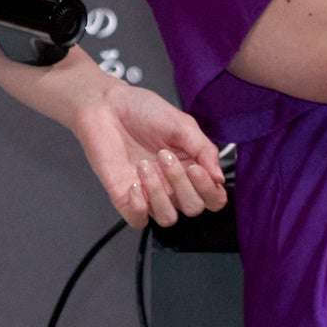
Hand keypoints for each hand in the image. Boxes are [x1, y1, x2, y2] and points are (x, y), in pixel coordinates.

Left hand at [69, 78, 228, 228]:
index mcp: (191, 169)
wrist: (106, 106)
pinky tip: (134, 184)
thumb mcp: (183, 124)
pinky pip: (138, 221)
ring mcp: (149, 194)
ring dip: (159, 193)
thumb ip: (204, 150)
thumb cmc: (143, 110)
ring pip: (168, 218)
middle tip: (164, 155)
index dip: (210, 191)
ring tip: (143, 165)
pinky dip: (139, 207)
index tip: (197, 168)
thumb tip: (220, 178)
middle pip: (193, 208)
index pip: (213, 198)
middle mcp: (173, 186)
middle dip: (182, 183)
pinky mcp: (124, 197)